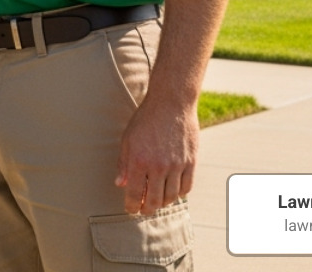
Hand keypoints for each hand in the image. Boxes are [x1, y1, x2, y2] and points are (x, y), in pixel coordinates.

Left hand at [115, 94, 197, 214]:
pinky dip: (179, 193)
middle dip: (147, 209)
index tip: (131, 209)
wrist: (171, 103)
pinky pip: (187, 187)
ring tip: (158, 200)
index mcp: (139, 161)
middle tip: (144, 209)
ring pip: (172, 197)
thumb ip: (124, 164)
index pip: (135, 194)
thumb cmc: (146, 119)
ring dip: (164, 203)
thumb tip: (120, 184)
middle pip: (155, 200)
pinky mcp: (191, 162)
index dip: (132, 206)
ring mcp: (177, 165)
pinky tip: (173, 191)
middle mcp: (159, 166)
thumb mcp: (128, 139)